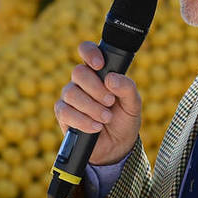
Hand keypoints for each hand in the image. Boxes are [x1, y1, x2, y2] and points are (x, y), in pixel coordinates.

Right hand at [52, 41, 141, 166]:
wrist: (116, 147)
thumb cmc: (124, 121)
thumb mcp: (133, 105)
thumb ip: (127, 88)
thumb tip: (111, 78)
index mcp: (99, 72)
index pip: (86, 50)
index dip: (89, 52)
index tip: (99, 65)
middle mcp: (82, 82)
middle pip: (78, 72)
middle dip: (96, 88)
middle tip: (110, 102)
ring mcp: (70, 98)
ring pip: (71, 92)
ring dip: (91, 107)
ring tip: (106, 118)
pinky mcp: (64, 115)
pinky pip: (65, 111)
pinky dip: (82, 120)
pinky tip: (96, 128)